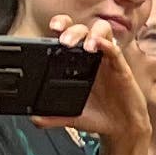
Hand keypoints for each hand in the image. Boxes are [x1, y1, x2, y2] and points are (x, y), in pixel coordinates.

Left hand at [47, 18, 152, 145]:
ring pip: (102, 31)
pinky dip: (108, 45)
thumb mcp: (72, 116)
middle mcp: (93, 57)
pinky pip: (115, 50)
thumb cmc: (99, 116)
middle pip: (83, 29)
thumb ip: (52, 116)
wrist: (120, 129)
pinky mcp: (122, 68)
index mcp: (78, 62)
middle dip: (72, 30)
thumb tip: (34, 118)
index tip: (53, 28)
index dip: (61, 25)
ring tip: (85, 46)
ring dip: (91, 34)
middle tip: (65, 42)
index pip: (69, 34)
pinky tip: (100, 46)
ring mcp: (107, 60)